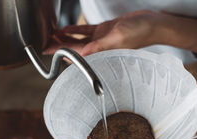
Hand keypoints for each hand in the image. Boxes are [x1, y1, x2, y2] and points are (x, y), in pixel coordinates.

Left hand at [45, 10, 168, 56]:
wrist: (152, 24)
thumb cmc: (139, 33)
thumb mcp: (118, 38)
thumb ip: (100, 46)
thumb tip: (83, 55)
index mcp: (102, 53)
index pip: (78, 56)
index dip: (63, 54)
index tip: (50, 54)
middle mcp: (100, 48)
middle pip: (75, 49)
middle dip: (59, 47)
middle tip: (45, 44)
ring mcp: (101, 39)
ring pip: (78, 40)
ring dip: (65, 38)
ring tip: (51, 36)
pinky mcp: (105, 30)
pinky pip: (86, 31)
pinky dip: (76, 30)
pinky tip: (65, 29)